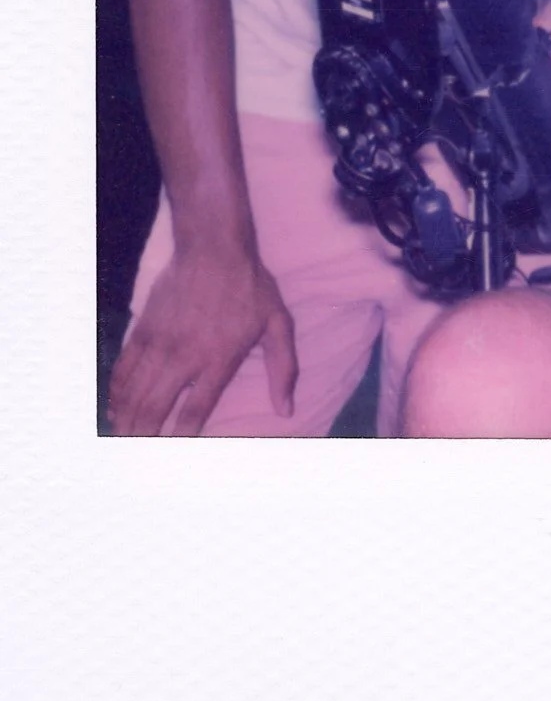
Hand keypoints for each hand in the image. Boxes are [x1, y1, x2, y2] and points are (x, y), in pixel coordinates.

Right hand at [107, 243, 297, 435]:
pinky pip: (124, 367)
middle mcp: (186, 356)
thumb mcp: (278, 323)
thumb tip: (285, 410)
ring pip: (136, 392)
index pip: (194, 410)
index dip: (180, 436)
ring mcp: (161, 343)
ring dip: (127, 418)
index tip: (172, 452)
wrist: (213, 247)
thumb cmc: (250, 286)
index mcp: (219, 359)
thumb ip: (283, 368)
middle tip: (138, 453)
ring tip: (123, 437)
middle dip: (144, 435)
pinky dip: (117, 390)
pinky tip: (115, 406)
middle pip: (155, 408)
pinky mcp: (144, 329)